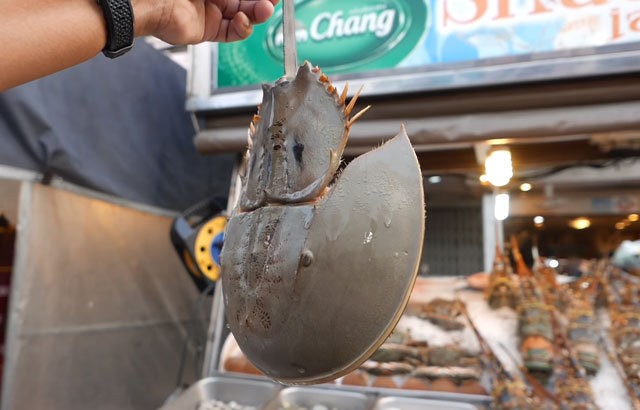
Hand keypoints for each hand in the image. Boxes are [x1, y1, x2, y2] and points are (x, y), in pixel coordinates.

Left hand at [137, 0, 278, 44]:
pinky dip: (242, 28)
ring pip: (243, 16)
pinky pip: (232, 33)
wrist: (154, 1)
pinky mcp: (208, 31)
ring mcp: (212, 13)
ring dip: (257, 14)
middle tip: (273, 1)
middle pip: (247, 2)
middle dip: (262, 2)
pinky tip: (242, 21)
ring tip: (265, 10)